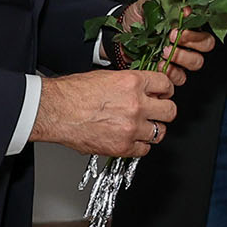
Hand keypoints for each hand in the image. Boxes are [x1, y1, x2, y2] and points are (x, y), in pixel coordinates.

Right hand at [32, 68, 174, 156]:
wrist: (55, 111)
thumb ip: (129, 84)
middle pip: (170, 110)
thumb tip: (143, 90)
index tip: (163, 94)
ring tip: (142, 127)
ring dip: (153, 130)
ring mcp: (131, 127)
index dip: (165, 90)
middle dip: (164, 111)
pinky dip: (140, 146)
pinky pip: (145, 149)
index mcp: (132, 83)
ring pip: (160, 132)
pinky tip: (131, 139)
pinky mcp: (123, 146)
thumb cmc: (73, 93)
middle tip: (157, 112)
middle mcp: (136, 105)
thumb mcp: (106, 77)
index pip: (166, 84)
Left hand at [118, 0, 213, 85]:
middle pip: (204, 48)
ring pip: (195, 63)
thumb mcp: (147, 5)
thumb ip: (165, 4)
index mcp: (187, 27)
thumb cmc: (135, 19)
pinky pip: (179, 78)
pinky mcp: (169, 72)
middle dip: (189, 44)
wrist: (119, 34)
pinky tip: (159, 65)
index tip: (176, 30)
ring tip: (163, 53)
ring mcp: (179, 59)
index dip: (194, 34)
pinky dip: (171, 73)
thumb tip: (185, 9)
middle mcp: (187, 44)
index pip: (203, 32)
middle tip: (171, 40)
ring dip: (181, 59)